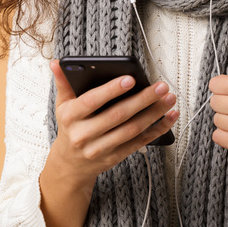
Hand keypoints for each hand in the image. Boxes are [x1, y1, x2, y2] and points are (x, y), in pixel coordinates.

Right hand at [47, 59, 178, 183]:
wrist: (70, 165)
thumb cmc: (70, 127)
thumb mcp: (62, 105)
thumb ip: (63, 83)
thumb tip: (57, 62)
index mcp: (70, 117)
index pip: (91, 101)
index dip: (111, 90)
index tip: (131, 78)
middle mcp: (84, 135)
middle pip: (117, 116)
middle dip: (142, 100)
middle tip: (161, 86)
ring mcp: (100, 149)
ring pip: (132, 130)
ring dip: (154, 114)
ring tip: (169, 98)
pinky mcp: (115, 157)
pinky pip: (140, 142)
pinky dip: (157, 129)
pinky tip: (170, 117)